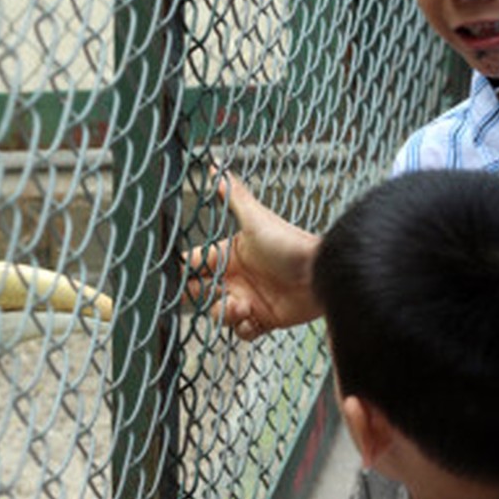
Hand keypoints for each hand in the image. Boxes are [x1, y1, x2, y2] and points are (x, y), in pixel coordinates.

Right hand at [185, 166, 322, 339]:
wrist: (321, 273)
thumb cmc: (292, 243)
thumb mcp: (257, 219)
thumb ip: (233, 194)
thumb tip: (214, 166)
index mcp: (231, 254)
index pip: (195, 262)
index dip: (185, 269)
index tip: (177, 274)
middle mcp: (237, 277)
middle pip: (202, 292)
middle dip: (202, 296)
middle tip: (214, 294)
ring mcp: (249, 299)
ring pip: (220, 314)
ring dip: (225, 313)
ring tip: (242, 307)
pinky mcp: (263, 319)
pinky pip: (242, 331)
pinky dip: (244, 328)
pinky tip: (253, 318)